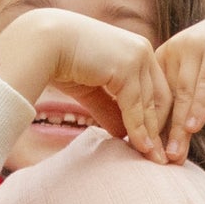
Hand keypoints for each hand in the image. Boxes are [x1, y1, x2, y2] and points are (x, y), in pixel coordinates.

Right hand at [0, 10, 174, 159]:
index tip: (155, 144)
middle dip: (160, 130)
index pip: (155, 90)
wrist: (43, 44)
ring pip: (149, 105)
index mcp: (136, 50)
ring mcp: (137, 57)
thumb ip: (110, 109)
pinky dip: (139, 130)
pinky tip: (142, 148)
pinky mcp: (128, 67)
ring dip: (152, 135)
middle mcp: (142, 51)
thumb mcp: (92, 89)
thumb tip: (124, 134)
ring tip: (154, 160)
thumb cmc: (62, 61)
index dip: (157, 119)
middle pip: (159, 99)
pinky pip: (136, 106)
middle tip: (161, 158)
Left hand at [155, 6, 204, 160]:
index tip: (145, 154)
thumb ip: (182, 100)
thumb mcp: (198, 78)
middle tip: (157, 161)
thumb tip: (165, 138)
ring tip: (175, 154)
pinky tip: (193, 128)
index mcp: (163, 56)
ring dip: (178, 127)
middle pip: (163, 97)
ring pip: (182, 94)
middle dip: (160, 132)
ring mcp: (194, 48)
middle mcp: (174, 49)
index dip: (146, 126)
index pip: (150, 96)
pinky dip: (199, 107)